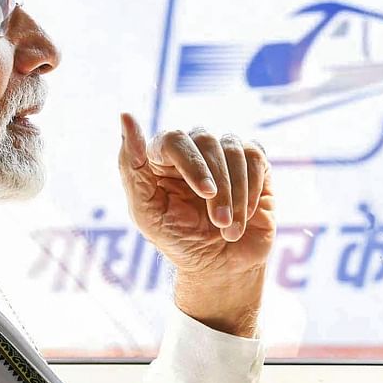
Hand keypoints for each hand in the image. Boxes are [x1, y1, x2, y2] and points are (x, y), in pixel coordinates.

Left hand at [118, 113, 275, 335]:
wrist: (220, 266)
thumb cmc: (178, 240)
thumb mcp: (146, 212)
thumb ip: (131, 166)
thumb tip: (126, 116)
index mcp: (161, 156)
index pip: (173, 139)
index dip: (191, 163)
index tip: (205, 193)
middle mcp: (193, 148)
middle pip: (206, 141)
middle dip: (218, 186)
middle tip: (219, 222)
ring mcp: (224, 153)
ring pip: (234, 150)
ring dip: (236, 193)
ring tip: (229, 227)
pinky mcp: (253, 162)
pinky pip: (256, 158)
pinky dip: (252, 189)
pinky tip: (245, 215)